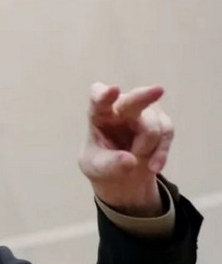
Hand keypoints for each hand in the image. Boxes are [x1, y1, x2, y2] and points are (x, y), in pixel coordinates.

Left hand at [78, 83, 172, 216]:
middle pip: (133, 100)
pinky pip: (166, 135)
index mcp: (99, 114)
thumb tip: (131, 161)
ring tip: (133, 157)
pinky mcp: (162, 121)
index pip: (99, 99)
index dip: (104, 95)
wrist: (122, 173)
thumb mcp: (97, 168)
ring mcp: (144, 113)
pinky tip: (153, 166)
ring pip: (152, 129)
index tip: (112, 90)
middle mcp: (122, 108)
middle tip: (158, 90)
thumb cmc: (102, 163)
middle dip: (144, 96)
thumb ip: (110, 164)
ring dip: (144, 149)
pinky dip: (160, 153)